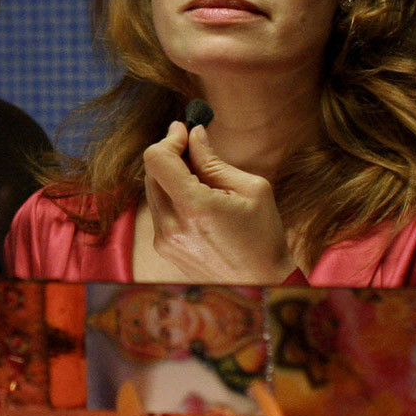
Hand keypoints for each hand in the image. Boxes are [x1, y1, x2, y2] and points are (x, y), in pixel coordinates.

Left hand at [142, 122, 295, 283]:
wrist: (261, 285)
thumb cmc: (263, 236)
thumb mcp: (251, 189)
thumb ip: (214, 161)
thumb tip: (193, 134)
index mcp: (194, 208)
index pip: (157, 159)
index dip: (169, 139)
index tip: (184, 131)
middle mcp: (171, 226)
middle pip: (151, 172)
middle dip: (171, 154)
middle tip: (194, 148)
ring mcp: (164, 241)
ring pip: (152, 190)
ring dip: (170, 175)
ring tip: (202, 179)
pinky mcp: (164, 249)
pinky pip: (159, 210)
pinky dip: (171, 196)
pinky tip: (197, 202)